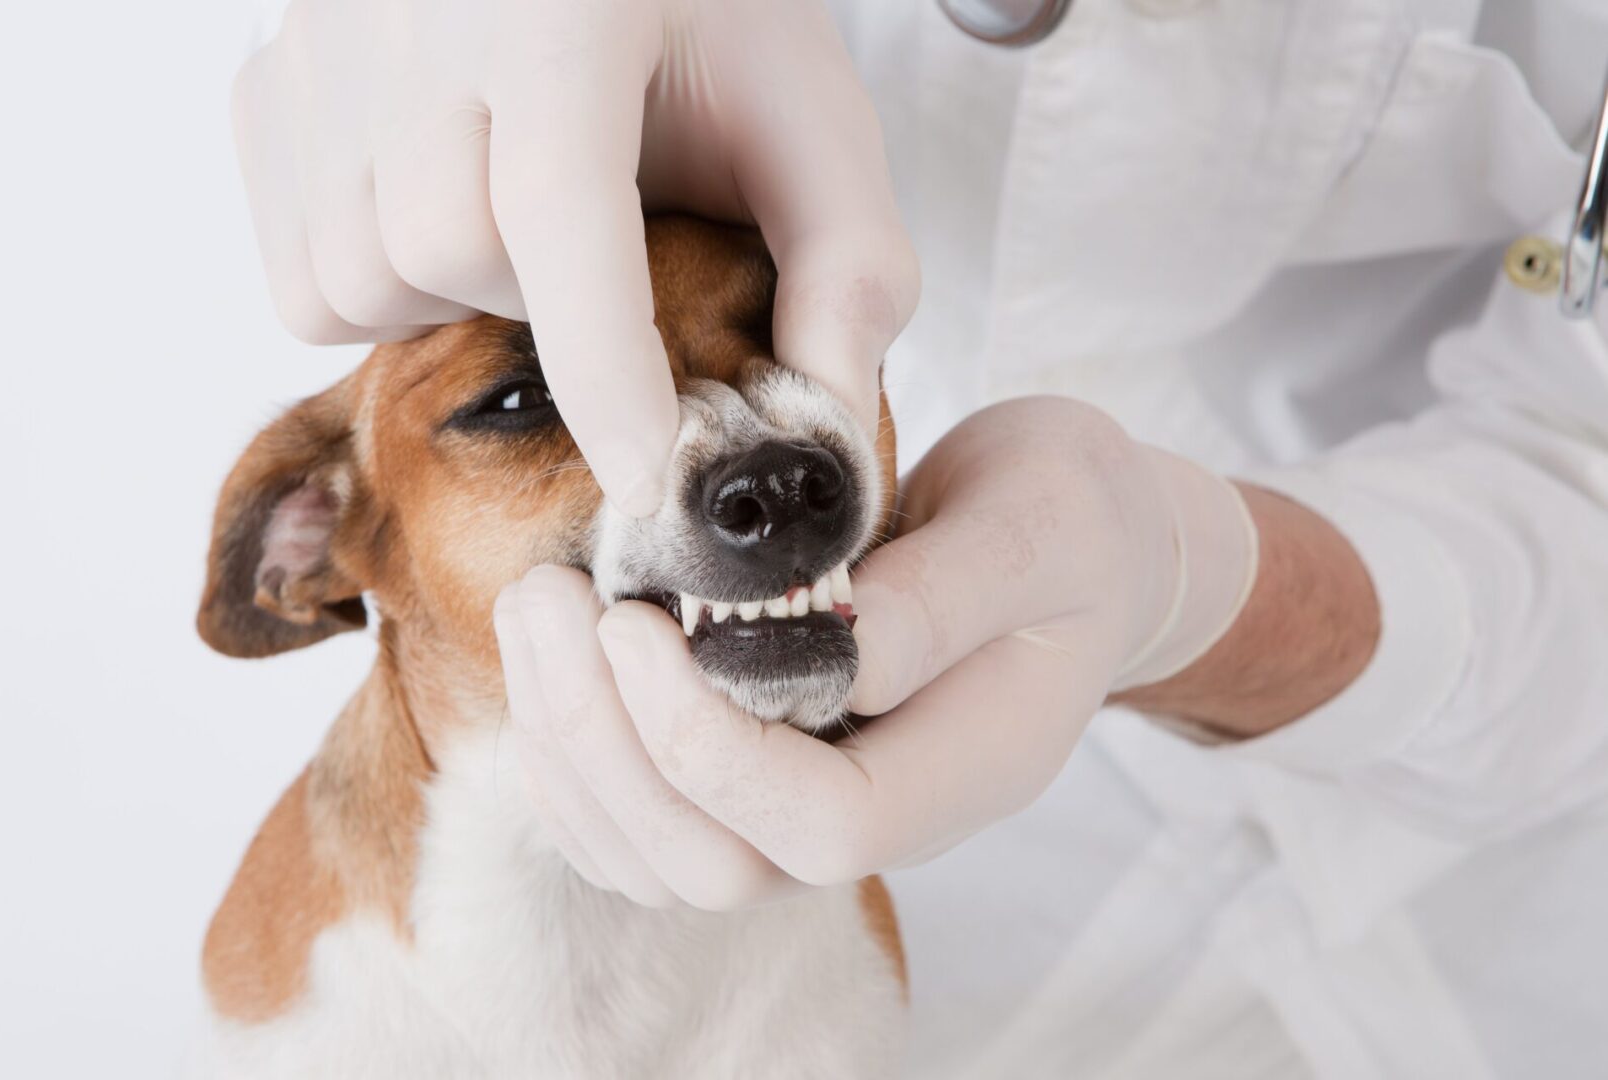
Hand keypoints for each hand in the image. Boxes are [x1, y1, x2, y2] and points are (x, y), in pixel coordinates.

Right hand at [233, 0, 917, 514]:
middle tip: (597, 249)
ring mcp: (318, 41)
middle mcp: (411, 5)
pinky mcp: (266, 85)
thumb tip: (825, 417)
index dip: (604, 366)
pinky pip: (298, 280)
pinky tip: (449, 228)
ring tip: (521, 234)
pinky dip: (379, 295)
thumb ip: (846, 260)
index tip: (648, 476)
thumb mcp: (808, 116)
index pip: (558, 204)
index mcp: (559, 1)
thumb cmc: (703, 25)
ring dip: (456, 305)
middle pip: (449, 251)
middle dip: (538, 303)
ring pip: (356, 278)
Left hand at [492, 397, 1257, 907]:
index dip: (711, 746)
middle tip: (550, 599)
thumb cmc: (1072, 521)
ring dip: (574, 747)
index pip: (824, 825)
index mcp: (966, 767)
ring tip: (537, 606)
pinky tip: (554, 660)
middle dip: (610, 745)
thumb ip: (941, 593)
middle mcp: (886, 812)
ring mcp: (819, 803)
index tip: (638, 623)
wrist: (1082, 542)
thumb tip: (820, 640)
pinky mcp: (768, 772)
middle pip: (720, 866)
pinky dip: (576, 757)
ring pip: (664, 858)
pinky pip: (648, 820)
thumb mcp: (1037, 522)